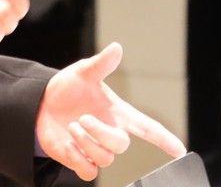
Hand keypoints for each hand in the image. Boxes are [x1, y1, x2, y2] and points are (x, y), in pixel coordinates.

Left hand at [36, 42, 185, 180]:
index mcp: (117, 114)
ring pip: (105, 159)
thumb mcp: (82, 72)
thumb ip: (101, 64)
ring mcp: (96, 148)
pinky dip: (77, 160)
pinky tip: (67, 144)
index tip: (180, 150)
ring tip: (72, 127)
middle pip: (121, 145)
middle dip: (100, 133)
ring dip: (86, 143)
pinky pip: (89, 172)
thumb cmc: (67, 88)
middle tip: (81, 118)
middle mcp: (110, 133)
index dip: (164, 139)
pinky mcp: (80, 161)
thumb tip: (116, 48)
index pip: (147, 127)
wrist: (40, 104)